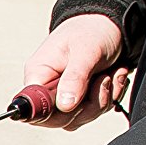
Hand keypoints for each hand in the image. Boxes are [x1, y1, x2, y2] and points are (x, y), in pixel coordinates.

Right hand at [22, 13, 129, 130]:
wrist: (110, 25)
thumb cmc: (92, 31)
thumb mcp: (85, 50)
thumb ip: (74, 78)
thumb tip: (64, 106)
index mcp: (39, 74)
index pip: (32, 107)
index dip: (49, 112)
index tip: (71, 104)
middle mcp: (48, 89)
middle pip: (59, 119)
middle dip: (88, 105)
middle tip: (101, 79)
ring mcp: (65, 97)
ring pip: (80, 118)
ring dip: (103, 97)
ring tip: (109, 73)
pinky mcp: (81, 100)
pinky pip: (95, 112)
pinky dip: (110, 96)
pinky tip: (113, 76)